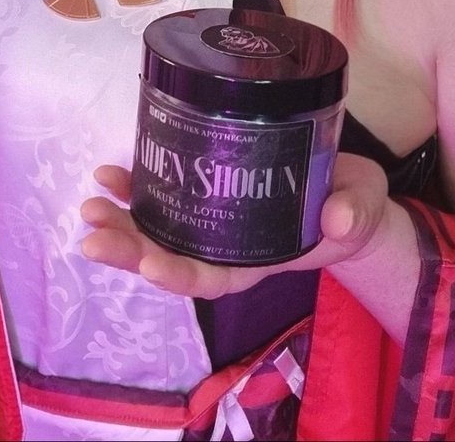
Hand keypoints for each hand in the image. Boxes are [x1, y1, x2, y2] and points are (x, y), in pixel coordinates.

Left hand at [80, 152, 389, 298]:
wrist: (347, 189)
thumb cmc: (353, 205)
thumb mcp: (363, 208)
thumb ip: (354, 214)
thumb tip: (337, 220)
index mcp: (259, 260)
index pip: (212, 279)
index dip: (180, 275)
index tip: (149, 266)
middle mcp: (226, 247)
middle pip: (169, 258)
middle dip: (128, 249)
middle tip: (93, 230)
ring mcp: (212, 221)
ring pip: (157, 232)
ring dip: (120, 221)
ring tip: (91, 203)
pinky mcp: (206, 191)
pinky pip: (163, 196)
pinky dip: (133, 189)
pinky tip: (109, 175)